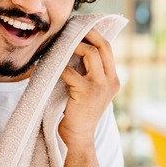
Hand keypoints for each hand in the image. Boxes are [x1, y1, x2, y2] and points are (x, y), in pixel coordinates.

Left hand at [58, 29, 119, 147]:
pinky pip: (71, 71)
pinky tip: (51, 69)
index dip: (94, 35)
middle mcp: (111, 81)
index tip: (80, 28)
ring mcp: (100, 86)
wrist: (78, 138)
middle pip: (103, 46)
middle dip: (88, 33)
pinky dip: (59, 67)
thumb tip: (75, 49)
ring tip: (60, 47)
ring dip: (74, 46)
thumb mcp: (90, 91)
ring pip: (91, 53)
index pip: (108, 49)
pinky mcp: (86, 92)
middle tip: (71, 29)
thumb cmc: (79, 113)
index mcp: (113, 79)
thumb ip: (89, 73)